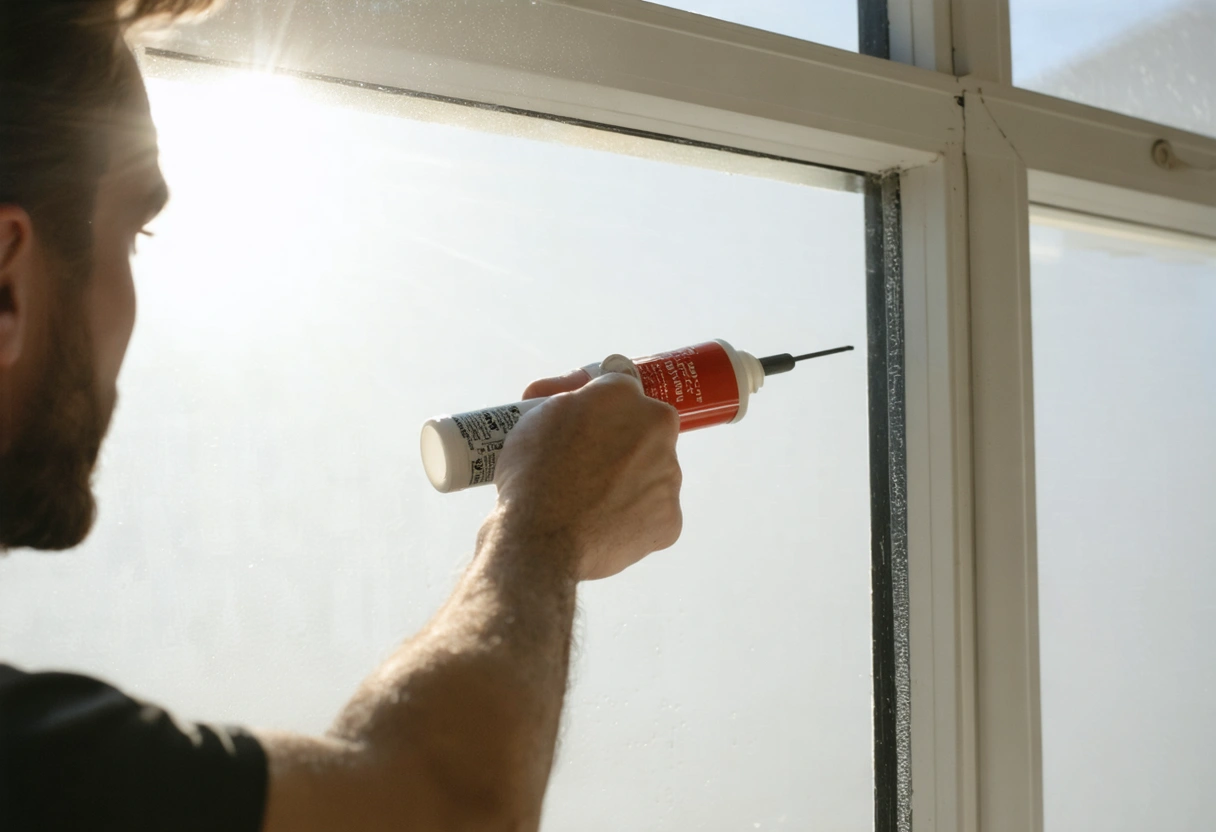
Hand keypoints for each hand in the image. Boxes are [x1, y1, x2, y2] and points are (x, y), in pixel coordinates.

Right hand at [493, 369, 682, 580]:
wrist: (541, 542)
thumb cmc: (532, 474)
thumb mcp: (537, 416)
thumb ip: (571, 397)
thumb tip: (586, 389)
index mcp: (625, 395)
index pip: (620, 391)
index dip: (599, 412)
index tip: (583, 429)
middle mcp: (658, 429)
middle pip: (642, 433)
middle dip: (619, 446)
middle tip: (582, 469)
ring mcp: (669, 478)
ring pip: (650, 475)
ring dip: (627, 485)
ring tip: (586, 505)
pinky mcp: (670, 521)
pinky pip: (652, 516)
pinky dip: (631, 521)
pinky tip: (601, 527)